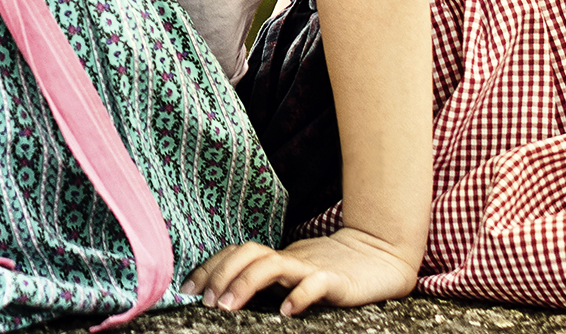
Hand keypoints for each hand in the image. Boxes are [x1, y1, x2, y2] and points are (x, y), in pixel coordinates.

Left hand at [184, 229, 422, 315]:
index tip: (186, 291)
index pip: (234, 254)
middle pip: (248, 253)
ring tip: (229, 306)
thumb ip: (264, 279)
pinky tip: (285, 312)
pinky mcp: (336, 282)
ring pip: (273, 265)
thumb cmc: (331, 270)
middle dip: (222, 275)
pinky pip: (315, 285)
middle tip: (207, 302)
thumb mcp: (291, 275)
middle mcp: (289, 259)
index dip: (208, 269)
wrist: (379, 257)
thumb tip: (222, 294)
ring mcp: (311, 268)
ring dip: (246, 282)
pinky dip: (299, 296)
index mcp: (275, 258)